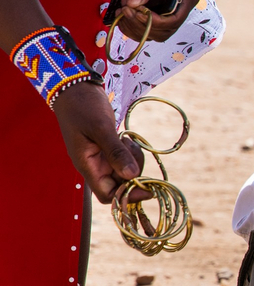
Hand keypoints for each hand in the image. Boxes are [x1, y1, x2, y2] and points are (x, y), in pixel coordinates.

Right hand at [51, 81, 142, 201]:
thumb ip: (116, 152)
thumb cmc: (83, 106)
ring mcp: (100, 157)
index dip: (127, 196)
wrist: (75, 88)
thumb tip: (132, 175)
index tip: (147, 187)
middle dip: (134, 174)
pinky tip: (127, 138)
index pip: (107, 195)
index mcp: (87, 165)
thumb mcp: (101, 128)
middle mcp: (93, 166)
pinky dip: (131, 153)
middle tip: (135, 151)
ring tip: (129, 141)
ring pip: (124, 172)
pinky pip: (123, 160)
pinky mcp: (107, 148)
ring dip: (134, 161)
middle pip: (120, 186)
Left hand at [114, 0, 199, 42]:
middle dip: (141, 24)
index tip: (138, 12)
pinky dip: (127, 24)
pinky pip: (139, 25)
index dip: (156, 22)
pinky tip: (118, 11)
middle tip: (125, 9)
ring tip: (120, 8)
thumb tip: (133, 3)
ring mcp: (160, 8)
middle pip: (161, 30)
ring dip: (132, 25)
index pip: (174, 20)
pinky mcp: (147, 8)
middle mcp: (175, 7)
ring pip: (149, 32)